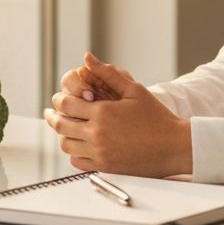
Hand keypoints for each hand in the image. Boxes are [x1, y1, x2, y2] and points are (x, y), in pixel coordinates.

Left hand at [45, 55, 191, 176]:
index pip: (66, 104)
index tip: (59, 98)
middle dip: (53, 116)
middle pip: (61, 125)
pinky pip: (78, 162)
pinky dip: (74, 153)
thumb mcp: (134, 90)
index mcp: (102, 112)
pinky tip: (79, 145)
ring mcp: (99, 153)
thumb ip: (107, 73)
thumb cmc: (156, 116)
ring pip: (66, 145)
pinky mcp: (104, 167)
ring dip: (62, 135)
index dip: (59, 99)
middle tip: (51, 113)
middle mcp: (97, 134)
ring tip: (65, 128)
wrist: (173, 146)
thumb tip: (87, 57)